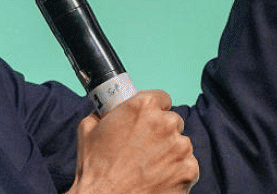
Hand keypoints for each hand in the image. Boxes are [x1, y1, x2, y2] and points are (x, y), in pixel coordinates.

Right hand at [68, 90, 197, 193]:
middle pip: (173, 121)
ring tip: (149, 166)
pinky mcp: (189, 170)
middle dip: (161, 132)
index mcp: (142, 106)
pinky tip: (158, 178)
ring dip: (170, 152)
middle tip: (145, 147)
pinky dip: (176, 171)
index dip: (153, 110)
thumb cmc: (96, 168)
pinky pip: (187, 165)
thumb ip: (103, 114)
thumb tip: (105, 112)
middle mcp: (165, 123)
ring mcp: (180, 147)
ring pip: (181, 144)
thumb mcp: (88, 130)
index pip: (161, 98)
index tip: (148, 120)